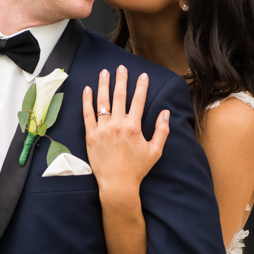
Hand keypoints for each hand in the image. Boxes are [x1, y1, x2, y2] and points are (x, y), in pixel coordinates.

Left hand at [82, 66, 169, 197]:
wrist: (117, 185)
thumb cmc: (137, 169)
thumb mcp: (155, 151)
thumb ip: (162, 130)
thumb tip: (166, 113)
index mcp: (133, 127)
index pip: (138, 100)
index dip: (141, 86)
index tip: (142, 75)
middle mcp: (117, 125)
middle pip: (119, 96)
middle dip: (121, 80)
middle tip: (122, 67)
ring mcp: (102, 129)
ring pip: (102, 102)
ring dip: (103, 85)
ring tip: (104, 72)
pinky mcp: (90, 136)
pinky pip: (87, 114)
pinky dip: (87, 101)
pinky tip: (87, 90)